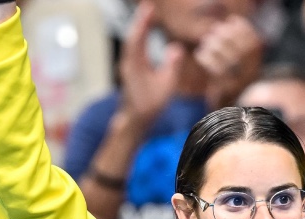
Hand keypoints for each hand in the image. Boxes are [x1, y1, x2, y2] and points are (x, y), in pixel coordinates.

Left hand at [118, 3, 184, 125]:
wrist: (135, 120)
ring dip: (140, 28)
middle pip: (133, 36)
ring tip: (148, 16)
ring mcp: (127, 66)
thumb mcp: (166, 87)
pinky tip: (144, 35)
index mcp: (135, 64)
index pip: (138, 38)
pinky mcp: (130, 70)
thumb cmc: (150, 106)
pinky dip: (139, 38)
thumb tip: (176, 48)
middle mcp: (128, 62)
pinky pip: (133, 48)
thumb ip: (172, 67)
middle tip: (149, 8)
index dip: (143, 22)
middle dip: (141, 21)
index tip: (149, 8)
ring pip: (132, 42)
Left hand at [196, 14, 263, 107]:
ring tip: (206, 43)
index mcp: (256, 67)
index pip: (255, 43)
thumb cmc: (225, 84)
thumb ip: (235, 44)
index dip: (244, 29)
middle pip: (244, 51)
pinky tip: (200, 54)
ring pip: (231, 60)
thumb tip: (231, 22)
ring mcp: (241, 85)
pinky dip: (208, 58)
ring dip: (216, 46)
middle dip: (228, 36)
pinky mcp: (226, 92)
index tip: (231, 21)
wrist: (224, 116)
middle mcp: (252, 76)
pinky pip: (218, 71)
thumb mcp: (235, 64)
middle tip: (213, 33)